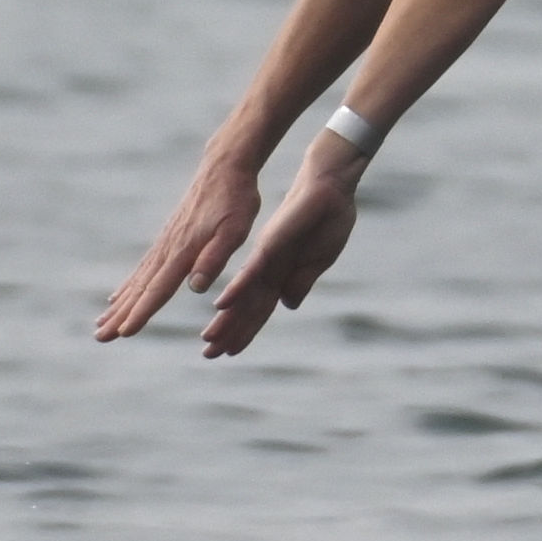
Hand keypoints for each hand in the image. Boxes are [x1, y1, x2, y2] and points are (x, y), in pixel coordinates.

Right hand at [93, 148, 269, 342]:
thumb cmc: (236, 199)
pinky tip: (116, 297)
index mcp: (184, 251)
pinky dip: (127, 286)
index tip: (124, 333)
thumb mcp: (235, 229)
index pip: (159, 289)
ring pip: (136, 281)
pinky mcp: (166, 239)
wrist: (224, 166)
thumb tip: (195, 287)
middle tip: (100, 337)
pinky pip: (142, 269)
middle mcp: (167, 249)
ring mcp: (164, 244)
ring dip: (118, 305)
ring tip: (101, 325)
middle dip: (120, 315)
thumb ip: (215, 258)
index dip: (142, 312)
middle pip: (140, 289)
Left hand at [195, 165, 360, 357]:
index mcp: (282, 272)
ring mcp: (267, 257)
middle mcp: (268, 267)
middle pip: (246, 306)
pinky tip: (221, 305)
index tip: (230, 352)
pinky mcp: (269, 245)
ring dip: (227, 319)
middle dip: (229, 331)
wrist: (333, 186)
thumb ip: (301, 281)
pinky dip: (237, 290)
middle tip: (208, 354)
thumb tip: (288, 304)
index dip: (246, 330)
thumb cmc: (329, 218)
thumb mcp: (319, 259)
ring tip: (208, 340)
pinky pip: (252, 271)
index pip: (260, 308)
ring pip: (244, 294)